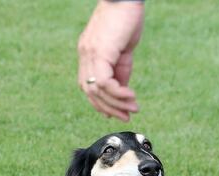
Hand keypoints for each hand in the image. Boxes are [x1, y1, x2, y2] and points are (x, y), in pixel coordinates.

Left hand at [77, 0, 143, 120]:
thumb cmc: (127, 18)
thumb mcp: (124, 49)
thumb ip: (121, 69)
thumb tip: (123, 90)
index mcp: (88, 54)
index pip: (89, 86)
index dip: (101, 103)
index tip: (117, 111)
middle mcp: (85, 56)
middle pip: (90, 92)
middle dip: (109, 108)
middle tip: (127, 115)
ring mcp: (89, 54)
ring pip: (97, 90)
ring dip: (116, 103)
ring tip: (133, 108)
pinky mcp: (99, 52)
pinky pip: (104, 82)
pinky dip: (118, 93)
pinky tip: (130, 96)